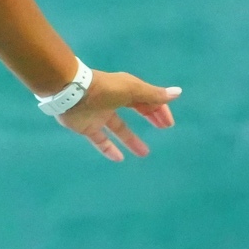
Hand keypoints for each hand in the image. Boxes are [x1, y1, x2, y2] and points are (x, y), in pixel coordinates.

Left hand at [58, 69, 179, 160]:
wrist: (71, 93)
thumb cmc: (104, 89)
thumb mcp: (132, 90)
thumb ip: (153, 95)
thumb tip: (178, 93)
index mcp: (125, 89)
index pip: (147, 98)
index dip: (159, 109)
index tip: (168, 124)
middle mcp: (113, 100)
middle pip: (136, 109)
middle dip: (150, 117)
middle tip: (163, 129)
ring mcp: (100, 114)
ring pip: (119, 128)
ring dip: (132, 139)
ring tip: (145, 153)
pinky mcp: (87, 127)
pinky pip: (101, 140)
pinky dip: (109, 149)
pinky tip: (119, 159)